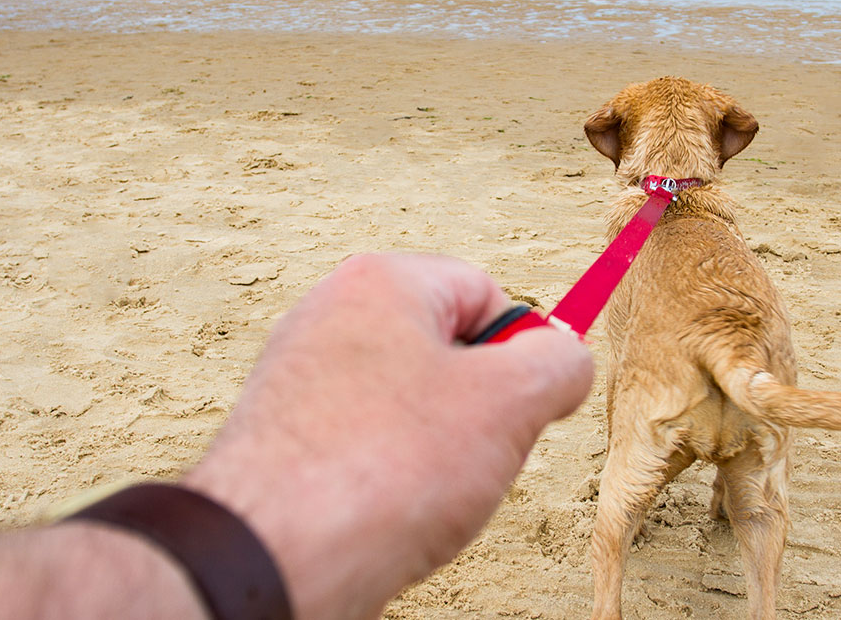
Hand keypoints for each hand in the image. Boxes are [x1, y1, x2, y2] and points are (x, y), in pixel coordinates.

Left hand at [181, 254, 593, 619]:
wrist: (274, 557)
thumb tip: (566, 361)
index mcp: (380, 284)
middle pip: (447, 351)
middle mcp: (330, 320)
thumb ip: (558, 364)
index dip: (522, 350)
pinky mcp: (287, 444)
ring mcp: (302, 383)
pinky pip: (370, 450)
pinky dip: (395, 482)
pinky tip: (394, 514)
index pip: (485, 291)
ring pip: (411, 407)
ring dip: (440, 452)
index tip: (529, 402)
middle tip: (479, 452)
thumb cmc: (382, 468)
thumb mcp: (510, 402)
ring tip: (429, 492)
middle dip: (480, 407)